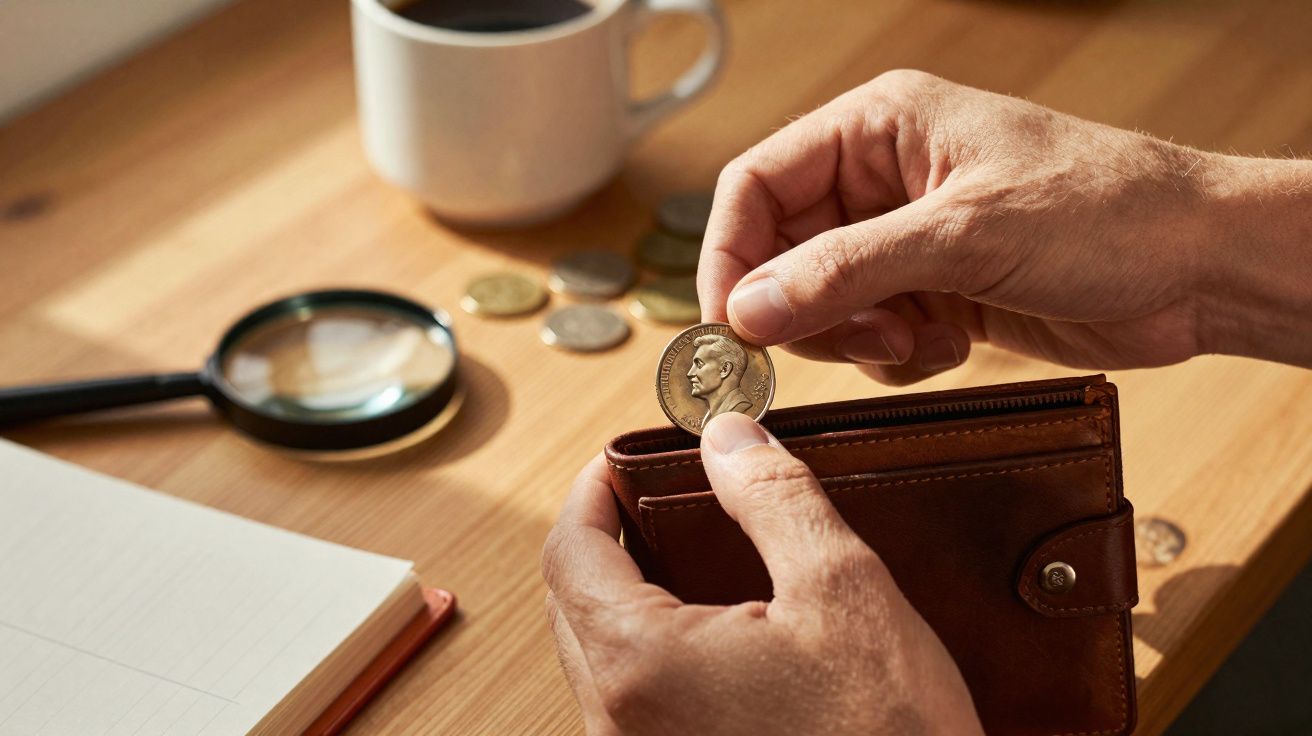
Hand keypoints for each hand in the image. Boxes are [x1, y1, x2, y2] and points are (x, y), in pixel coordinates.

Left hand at [541, 412, 982, 734]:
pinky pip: (631, 701)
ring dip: (622, 598)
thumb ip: (774, 498)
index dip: (590, 493)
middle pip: (570, 605)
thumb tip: (728, 438)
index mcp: (638, 664)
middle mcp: (616, 722)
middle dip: (601, 541)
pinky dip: (648, 651)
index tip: (617, 461)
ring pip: (597, 658)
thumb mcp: (842, 591)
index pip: (569, 552)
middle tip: (646, 499)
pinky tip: (708, 635)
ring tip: (677, 555)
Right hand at [698, 69, 1311, 383]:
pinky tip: (949, 345)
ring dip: (855, 339)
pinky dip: (895, 357)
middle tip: (849, 341)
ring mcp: (907, 241)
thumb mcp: (962, 234)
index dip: (730, 255)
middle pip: (781, 253)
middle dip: (805, 309)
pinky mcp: (934, 292)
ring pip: (821, 303)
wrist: (1200, 267)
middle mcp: (882, 181)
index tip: (731, 324)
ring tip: (916, 339)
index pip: (756, 185)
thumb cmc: (1108, 208)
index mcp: (878, 128)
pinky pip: (870, 338)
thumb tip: (746, 309)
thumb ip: (844, 270)